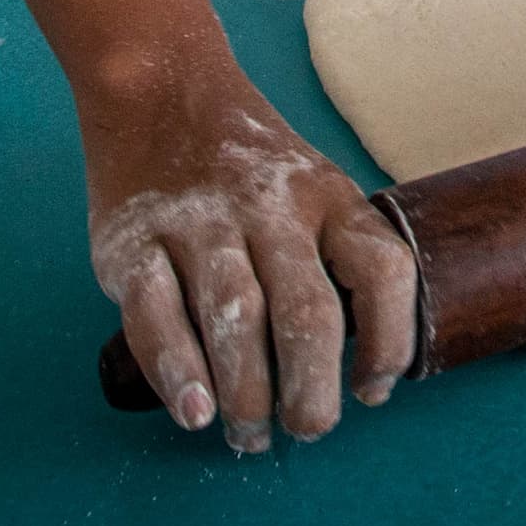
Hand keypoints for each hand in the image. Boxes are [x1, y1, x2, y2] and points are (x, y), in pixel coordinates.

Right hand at [84, 58, 419, 451]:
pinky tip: (195, 411)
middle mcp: (269, 210)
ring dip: (247, 395)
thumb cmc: (254, 169)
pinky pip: (156, 314)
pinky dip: (177, 370)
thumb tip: (363, 379)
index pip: (382, 271)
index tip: (373, 391)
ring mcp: (199, 224)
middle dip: (311, 391)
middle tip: (306, 428)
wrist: (161, 89)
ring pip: (234, 318)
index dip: (390, 340)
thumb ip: (338, 265)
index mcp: (328, 199)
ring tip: (249, 436)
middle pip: (306, 313)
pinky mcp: (135, 242)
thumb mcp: (317, 190)